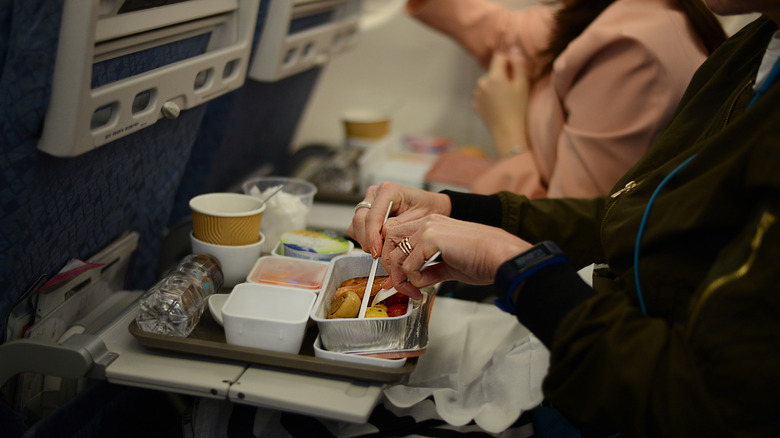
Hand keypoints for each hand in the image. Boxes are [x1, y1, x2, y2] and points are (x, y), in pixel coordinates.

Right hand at [348, 182, 451, 257]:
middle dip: (367, 240)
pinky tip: (378, 243)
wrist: (430, 206)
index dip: (372, 236)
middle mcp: (375, 194)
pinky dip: (364, 239)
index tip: (377, 251)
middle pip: (360, 220)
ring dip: (365, 240)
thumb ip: (400, 225)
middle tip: (378, 254)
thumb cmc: (427, 208)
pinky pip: (356, 228)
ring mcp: (369, 203)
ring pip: (355, 225)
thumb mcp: (420, 217)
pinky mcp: (366, 213)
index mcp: (388, 191)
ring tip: (381, 249)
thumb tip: (382, 233)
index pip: (372, 216)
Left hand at [380, 214, 530, 298]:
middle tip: (403, 288)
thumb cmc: (483, 260)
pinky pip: (409, 265)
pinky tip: (426, 286)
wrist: (501, 258)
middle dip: (392, 268)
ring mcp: (428, 228)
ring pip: (397, 256)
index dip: (394, 259)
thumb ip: (428, 269)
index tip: (399, 279)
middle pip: (391, 242)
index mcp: (432, 224)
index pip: (398, 237)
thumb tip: (411, 280)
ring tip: (415, 292)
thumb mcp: (448, 265)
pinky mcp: (431, 239)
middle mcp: (427, 222)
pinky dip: (414, 280)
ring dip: (402, 279)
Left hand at [472, 47, 529, 157]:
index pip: (499, 57)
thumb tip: (514, 48)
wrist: (507, 132)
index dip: (508, 61)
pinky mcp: (475, 104)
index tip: (515, 73)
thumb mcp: (523, 85)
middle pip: (493, 71)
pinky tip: (498, 106)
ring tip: (505, 100)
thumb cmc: (518, 108)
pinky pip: (483, 94)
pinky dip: (489, 97)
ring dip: (495, 86)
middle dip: (502, 76)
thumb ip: (518, 64)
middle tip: (512, 90)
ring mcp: (476, 94)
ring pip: (487, 83)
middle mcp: (481, 83)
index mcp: (494, 77)